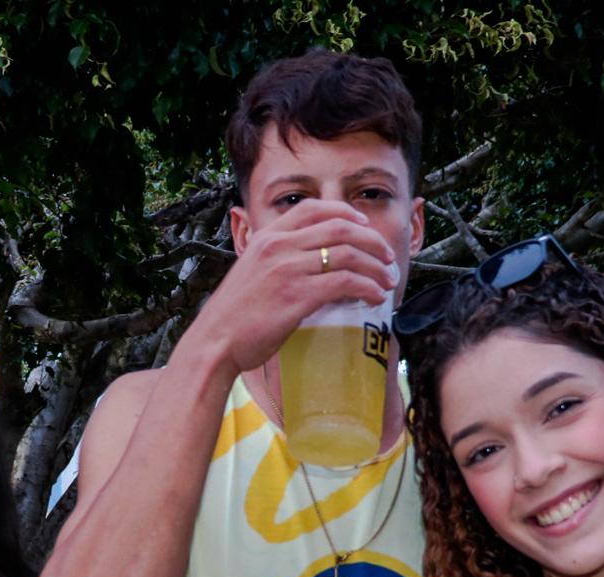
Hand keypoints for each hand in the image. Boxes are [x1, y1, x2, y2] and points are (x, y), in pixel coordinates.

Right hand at [187, 198, 399, 379]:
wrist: (215, 341)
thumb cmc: (232, 316)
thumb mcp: (251, 273)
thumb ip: (277, 263)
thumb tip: (309, 269)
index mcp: (267, 237)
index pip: (312, 209)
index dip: (344, 212)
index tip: (362, 223)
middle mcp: (279, 246)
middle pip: (339, 227)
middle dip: (370, 239)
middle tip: (386, 255)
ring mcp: (289, 269)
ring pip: (347, 254)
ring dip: (375, 266)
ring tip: (388, 280)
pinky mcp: (298, 296)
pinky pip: (345, 283)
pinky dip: (367, 287)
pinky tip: (375, 296)